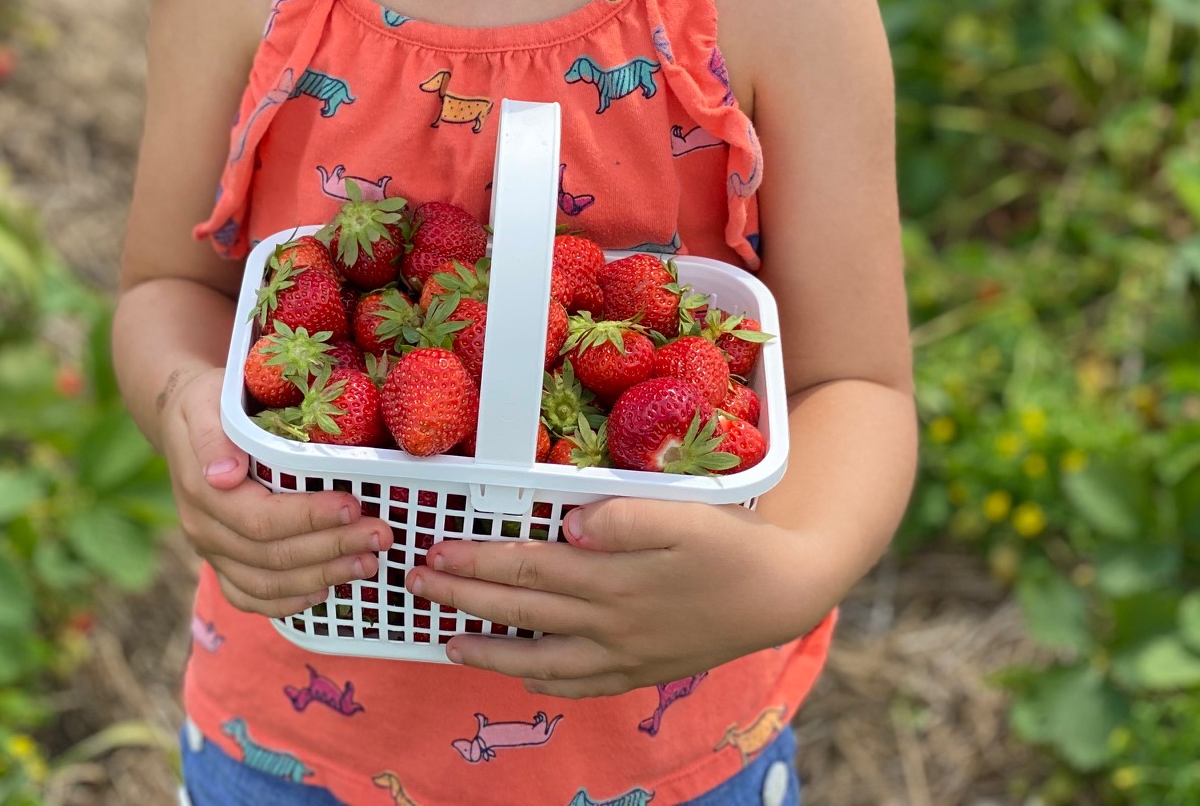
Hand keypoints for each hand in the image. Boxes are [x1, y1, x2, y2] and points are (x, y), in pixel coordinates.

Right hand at [157, 363, 392, 617]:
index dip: (309, 519)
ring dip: (321, 577)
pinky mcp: (221, 563)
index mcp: (202, 490)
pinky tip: (324, 592)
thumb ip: (212, 438)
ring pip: (266, 583)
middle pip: (271, 556)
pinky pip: (250, 596)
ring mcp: (211, 552)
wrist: (182, 420)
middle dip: (331, 548)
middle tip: (380, 536)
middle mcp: (204, 529)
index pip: (261, 519)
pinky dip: (288, 602)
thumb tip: (224, 475)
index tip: (354, 506)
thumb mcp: (204, 403)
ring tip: (367, 564)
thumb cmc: (207, 403)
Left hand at [405, 497, 817, 696]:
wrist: (780, 594)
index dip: (478, 559)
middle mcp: (609, 622)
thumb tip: (569, 525)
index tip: (437, 549)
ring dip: (488, 650)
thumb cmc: (730, 543)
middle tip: (418, 585)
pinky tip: (520, 677)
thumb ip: (624, 517)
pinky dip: (543, 682)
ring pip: (540, 658)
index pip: (529, 568)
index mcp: (613, 578)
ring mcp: (622, 654)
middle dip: (464, 597)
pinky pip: (580, 685)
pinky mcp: (639, 671)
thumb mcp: (683, 515)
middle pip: (522, 611)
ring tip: (447, 642)